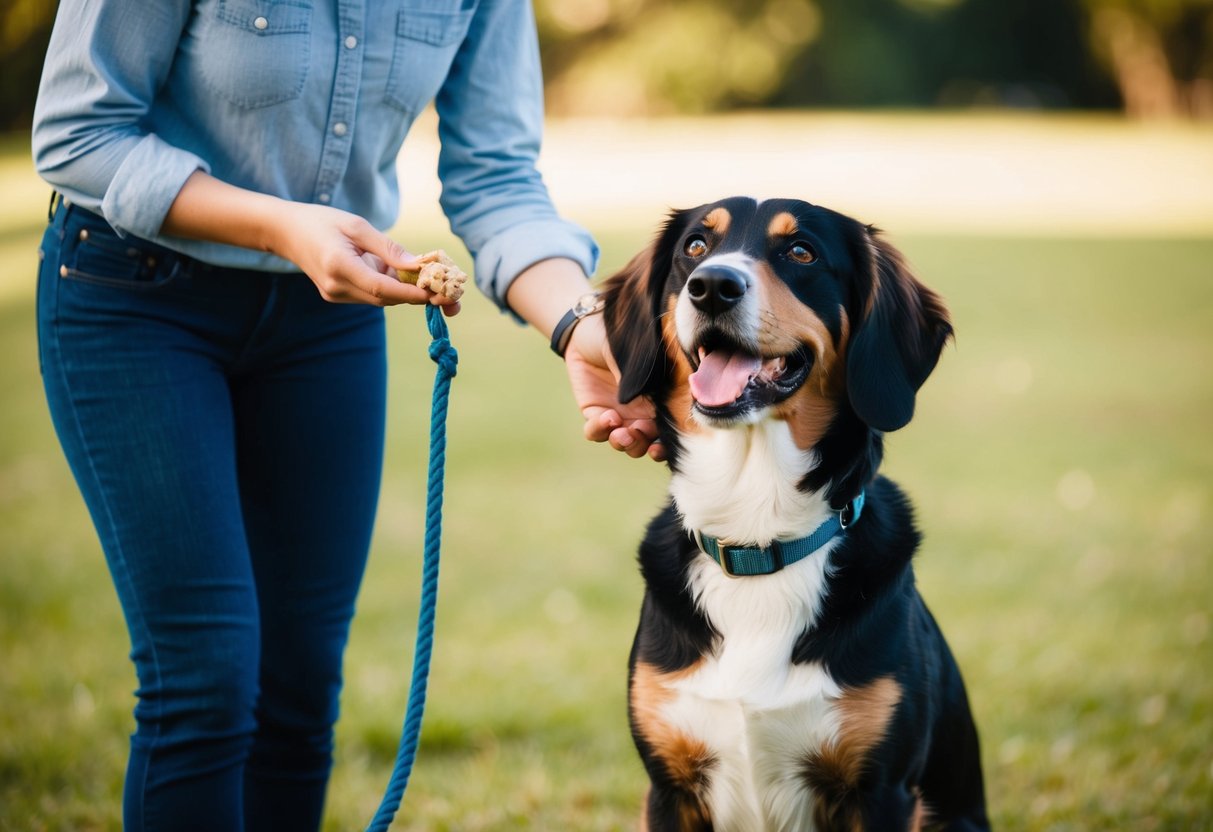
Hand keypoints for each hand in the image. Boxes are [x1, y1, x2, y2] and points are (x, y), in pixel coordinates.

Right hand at [269, 202, 460, 313]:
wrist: (284, 231)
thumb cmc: (321, 221)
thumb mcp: (357, 225)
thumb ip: (388, 248)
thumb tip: (419, 264)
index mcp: (339, 266)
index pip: (383, 288)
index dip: (413, 293)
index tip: (439, 294)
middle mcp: (337, 288)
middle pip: (386, 298)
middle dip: (418, 296)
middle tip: (450, 293)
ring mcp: (335, 295)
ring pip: (381, 298)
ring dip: (406, 290)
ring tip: (433, 282)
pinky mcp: (337, 296)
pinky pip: (372, 294)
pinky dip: (391, 287)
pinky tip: (403, 275)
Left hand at [564, 314, 664, 460]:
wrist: (588, 330)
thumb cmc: (622, 335)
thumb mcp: (640, 353)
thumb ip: (646, 376)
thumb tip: (653, 396)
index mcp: (659, 400)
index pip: (669, 430)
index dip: (668, 445)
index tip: (663, 445)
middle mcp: (641, 413)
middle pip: (647, 442)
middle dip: (644, 444)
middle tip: (639, 432)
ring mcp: (618, 415)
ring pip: (624, 442)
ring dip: (625, 443)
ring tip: (622, 433)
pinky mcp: (594, 413)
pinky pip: (596, 432)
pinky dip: (601, 430)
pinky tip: (607, 417)